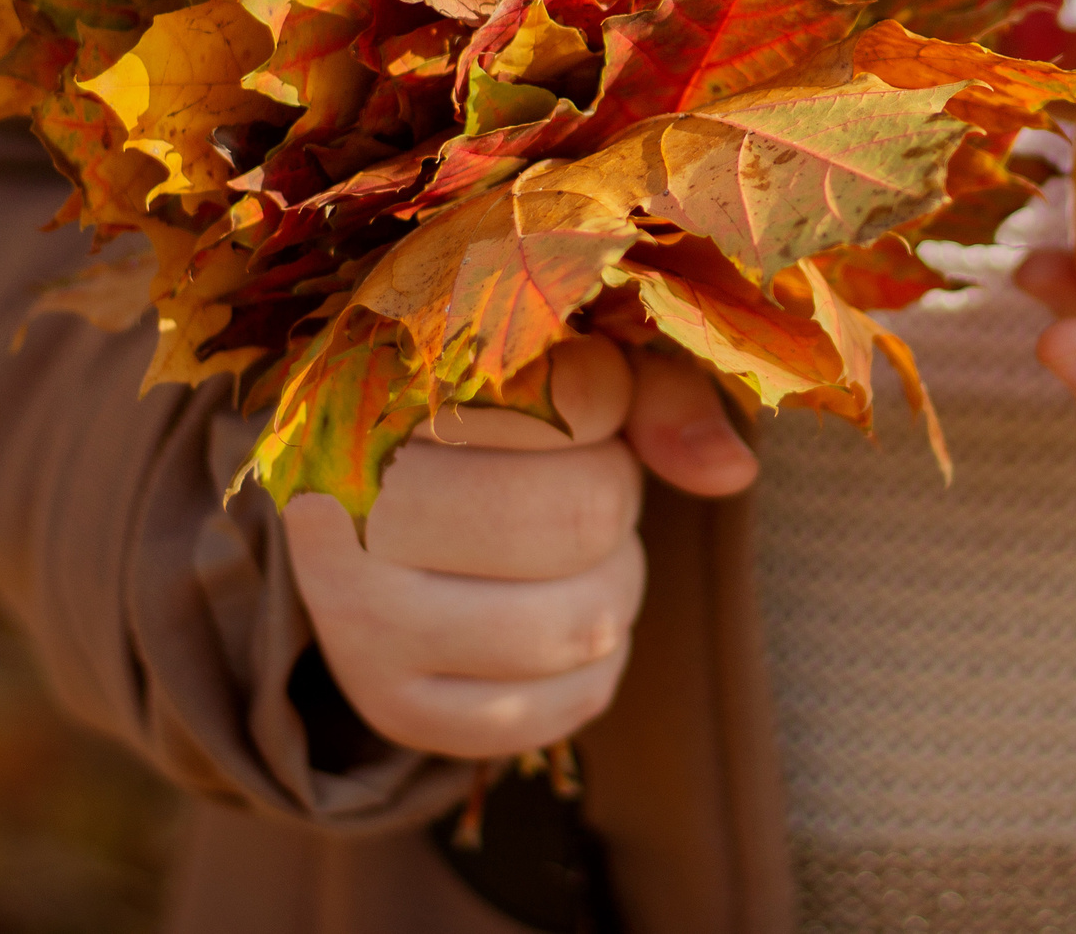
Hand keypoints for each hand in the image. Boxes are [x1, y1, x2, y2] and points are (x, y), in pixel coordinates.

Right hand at [285, 335, 756, 757]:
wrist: (359, 510)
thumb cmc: (477, 413)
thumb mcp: (551, 366)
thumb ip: (645, 392)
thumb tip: (733, 473)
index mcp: (377, 392)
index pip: (574, 399)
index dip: (604, 400)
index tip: (567, 399)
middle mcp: (342, 511)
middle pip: (584, 516)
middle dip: (611, 495)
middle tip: (573, 479)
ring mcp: (359, 624)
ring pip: (582, 620)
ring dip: (614, 580)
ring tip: (567, 551)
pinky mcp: (398, 709)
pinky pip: (568, 703)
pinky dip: (598, 661)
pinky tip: (553, 611)